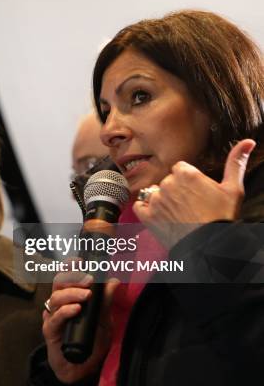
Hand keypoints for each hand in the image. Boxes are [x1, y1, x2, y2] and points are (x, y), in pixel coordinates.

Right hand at [42, 269, 119, 383]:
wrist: (82, 367)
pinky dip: (65, 311)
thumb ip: (106, 302)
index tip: (79, 261)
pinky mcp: (50, 330)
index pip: (67, 277)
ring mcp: (53, 316)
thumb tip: (113, 281)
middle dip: (72, 277)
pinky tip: (76, 309)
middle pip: (58, 283)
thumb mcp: (104, 321)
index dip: (70, 267)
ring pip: (56, 297)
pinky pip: (55, 317)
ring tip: (86, 296)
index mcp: (70, 297)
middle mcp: (59, 304)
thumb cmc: (91, 342)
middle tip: (89, 280)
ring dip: (72, 293)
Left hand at [133, 139, 255, 247]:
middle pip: (167, 181)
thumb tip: (248, 142)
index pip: (179, 169)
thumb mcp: (233, 189)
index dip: (187, 180)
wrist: (209, 245)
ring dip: (163, 201)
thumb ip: (235, 163)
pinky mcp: (147, 215)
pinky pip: (139, 206)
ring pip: (155, 193)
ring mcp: (155, 200)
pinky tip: (160, 216)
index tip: (194, 190)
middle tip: (189, 205)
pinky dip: (146, 210)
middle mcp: (167, 184)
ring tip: (178, 214)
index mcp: (186, 174)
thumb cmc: (221, 218)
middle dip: (176, 190)